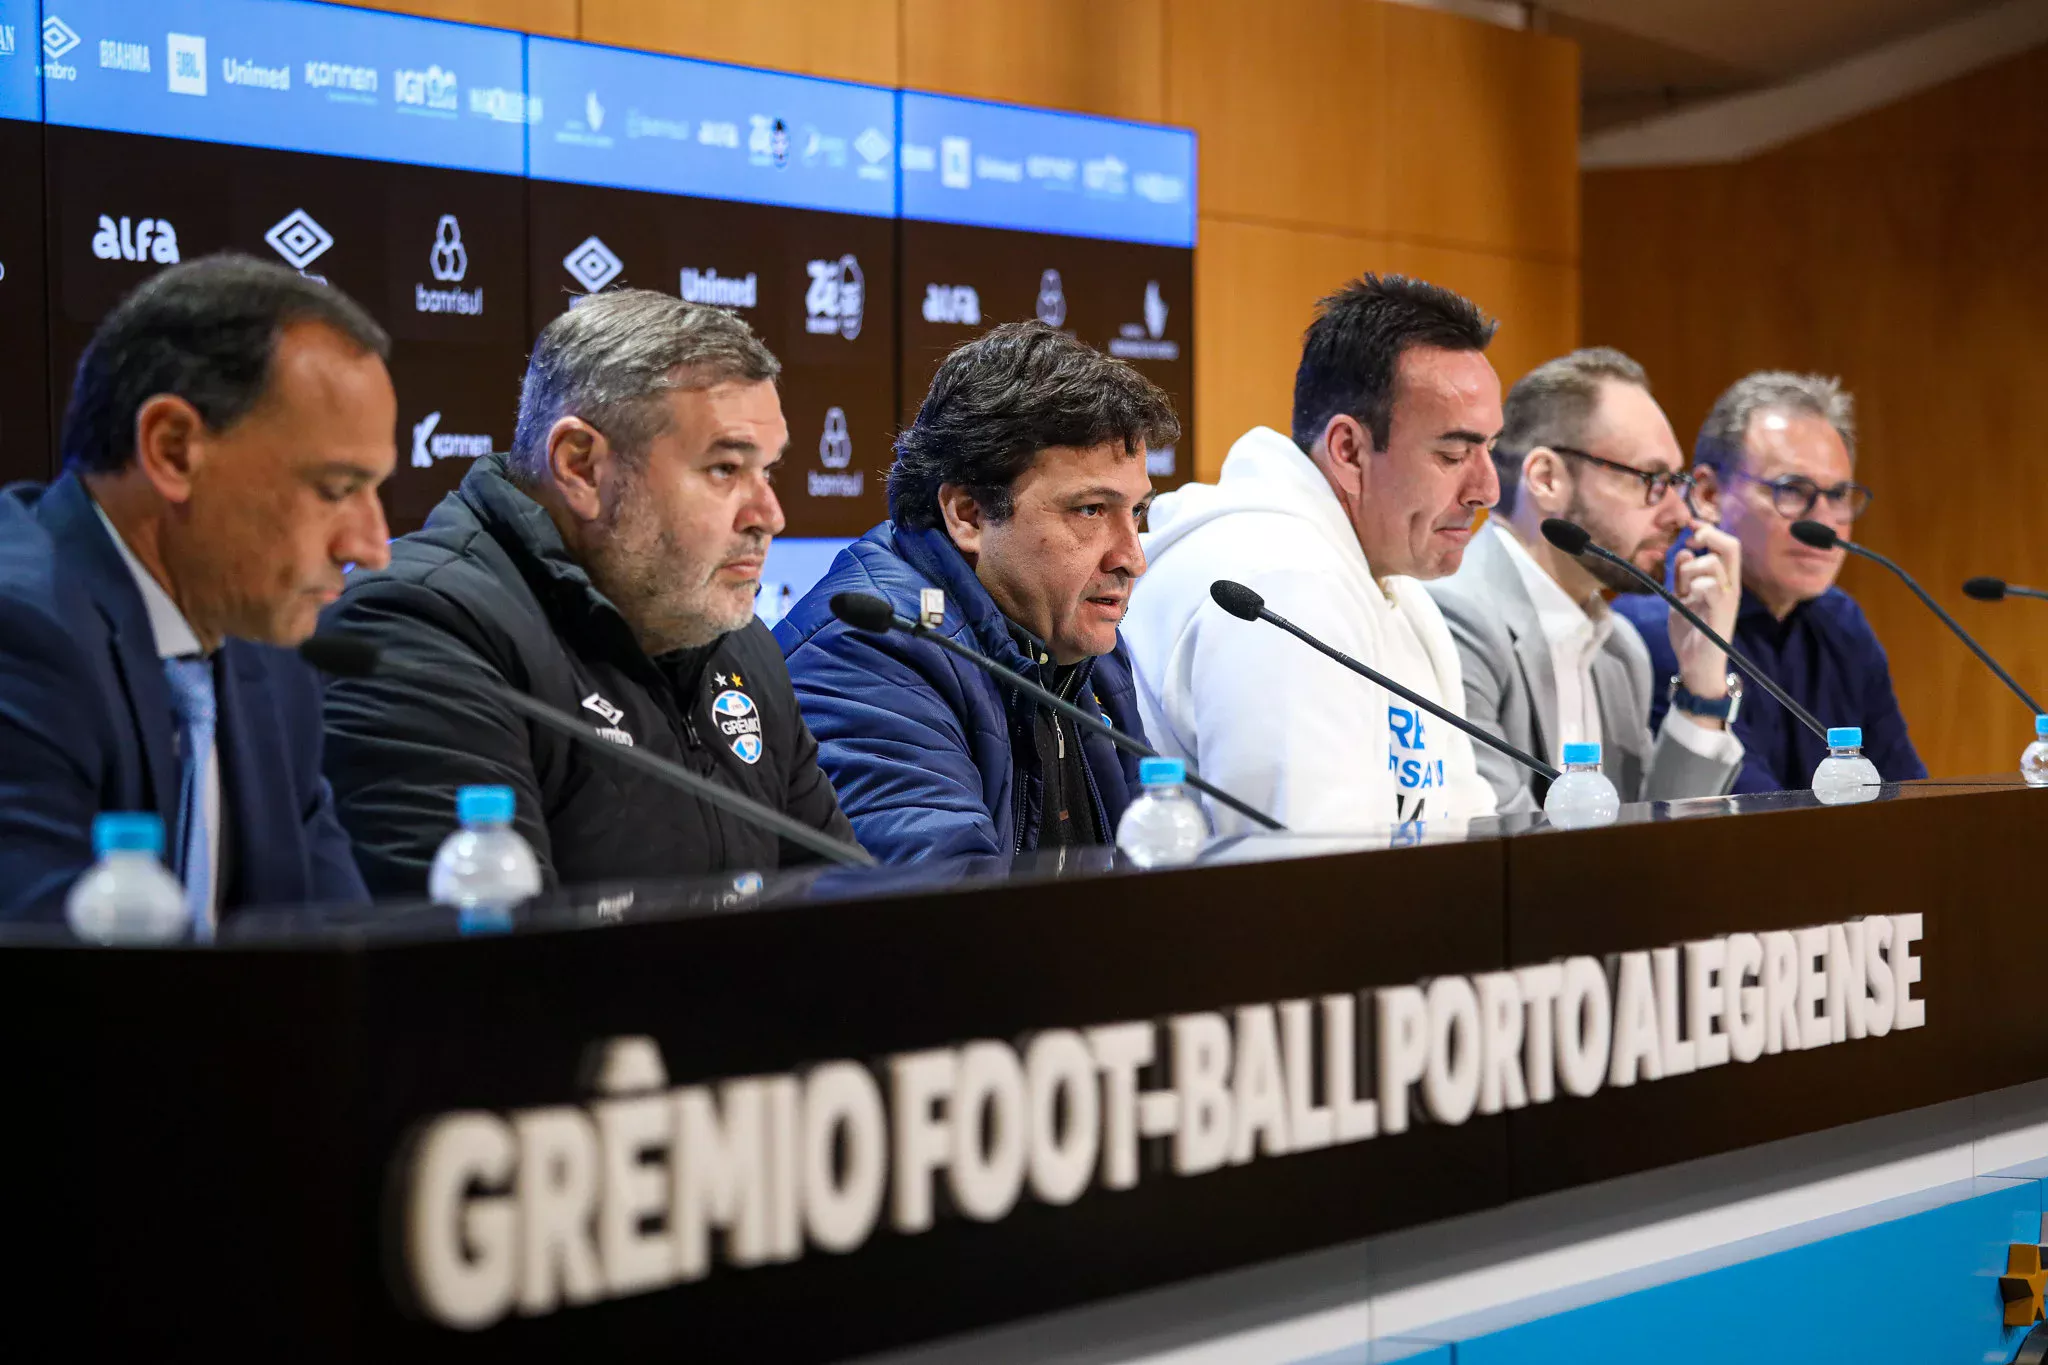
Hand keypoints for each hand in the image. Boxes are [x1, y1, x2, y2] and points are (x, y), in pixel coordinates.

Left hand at [1668, 525, 1742, 720]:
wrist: (1696, 666)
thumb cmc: (1691, 632)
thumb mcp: (1681, 599)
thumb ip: (1682, 577)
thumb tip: (1685, 551)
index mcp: (1722, 581)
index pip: (1727, 545)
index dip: (1708, 532)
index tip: (1690, 533)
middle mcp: (1729, 586)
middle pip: (1731, 546)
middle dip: (1708, 536)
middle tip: (1691, 543)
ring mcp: (1726, 599)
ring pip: (1714, 563)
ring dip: (1692, 567)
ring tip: (1685, 586)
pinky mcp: (1720, 613)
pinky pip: (1711, 587)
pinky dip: (1695, 585)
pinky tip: (1688, 596)